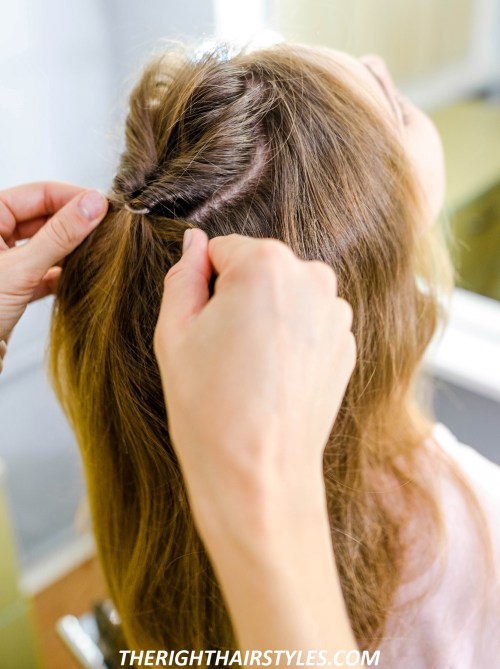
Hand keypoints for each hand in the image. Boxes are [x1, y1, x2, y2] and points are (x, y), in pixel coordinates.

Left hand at [0, 182, 107, 343]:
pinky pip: (45, 272)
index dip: (72, 197)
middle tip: (109, 229)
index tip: (104, 206)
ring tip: (100, 253)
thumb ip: (60, 235)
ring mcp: (5, 263)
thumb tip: (94, 205)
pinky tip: (82, 278)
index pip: (38, 193)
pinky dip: (64, 275)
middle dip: (76, 224)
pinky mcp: (14, 288)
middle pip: (45, 217)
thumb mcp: (20, 269)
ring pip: (48, 246)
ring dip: (72, 251)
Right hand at [154, 228, 355, 551]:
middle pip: (259, 269)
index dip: (204, 285)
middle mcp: (312, 279)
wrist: (260, 474)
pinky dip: (291, 340)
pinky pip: (308, 323)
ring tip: (250, 368)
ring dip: (267, 317)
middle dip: (239, 297)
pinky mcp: (347, 344)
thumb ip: (183, 276)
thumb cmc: (210, 408)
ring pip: (285, 295)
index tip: (203, 324)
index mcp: (266, 265)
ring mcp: (336, 313)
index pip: (223, 249)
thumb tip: (193, 244)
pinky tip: (275, 378)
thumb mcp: (174, 333)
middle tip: (224, 349)